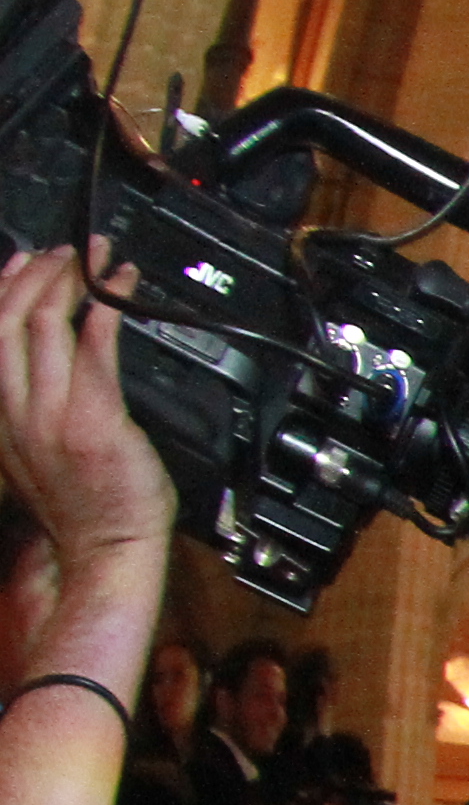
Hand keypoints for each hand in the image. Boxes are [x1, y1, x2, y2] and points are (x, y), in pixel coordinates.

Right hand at [0, 244, 171, 593]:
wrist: (104, 552)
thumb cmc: (83, 504)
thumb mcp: (33, 449)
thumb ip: (30, 401)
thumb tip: (46, 349)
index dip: (3, 288)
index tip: (23, 261)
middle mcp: (16, 409)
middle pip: (10, 320)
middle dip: (38, 274)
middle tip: (68, 253)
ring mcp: (52, 412)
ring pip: (47, 326)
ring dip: (74, 281)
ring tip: (97, 258)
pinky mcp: (95, 417)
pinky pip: (97, 348)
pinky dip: (110, 308)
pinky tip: (122, 287)